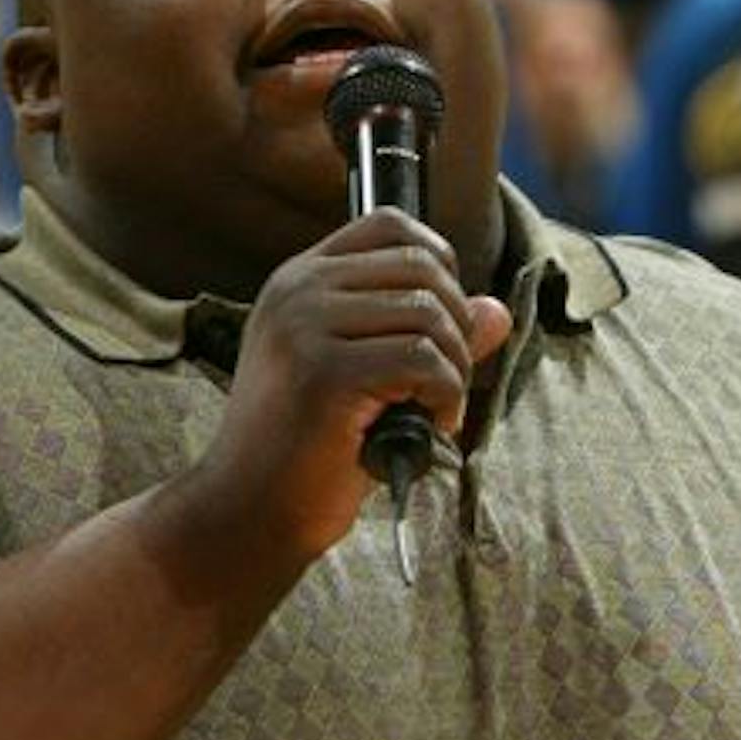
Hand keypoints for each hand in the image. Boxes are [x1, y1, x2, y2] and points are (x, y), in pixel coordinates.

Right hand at [186, 209, 514, 562]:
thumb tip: (496, 309)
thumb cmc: (307, 449)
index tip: (442, 321)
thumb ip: (429, 334)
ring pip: (431, 315)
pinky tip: (428, 427)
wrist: (244, 514)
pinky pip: (425, 361)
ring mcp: (305, 327)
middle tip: (446, 381)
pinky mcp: (324, 372)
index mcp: (298, 279)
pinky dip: (447, 397)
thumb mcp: (372, 376)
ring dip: (456, 368)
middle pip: (422, 267)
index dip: (438, 264)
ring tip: (435, 409)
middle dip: (457, 326)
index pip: (389, 225)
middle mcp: (296, 290)